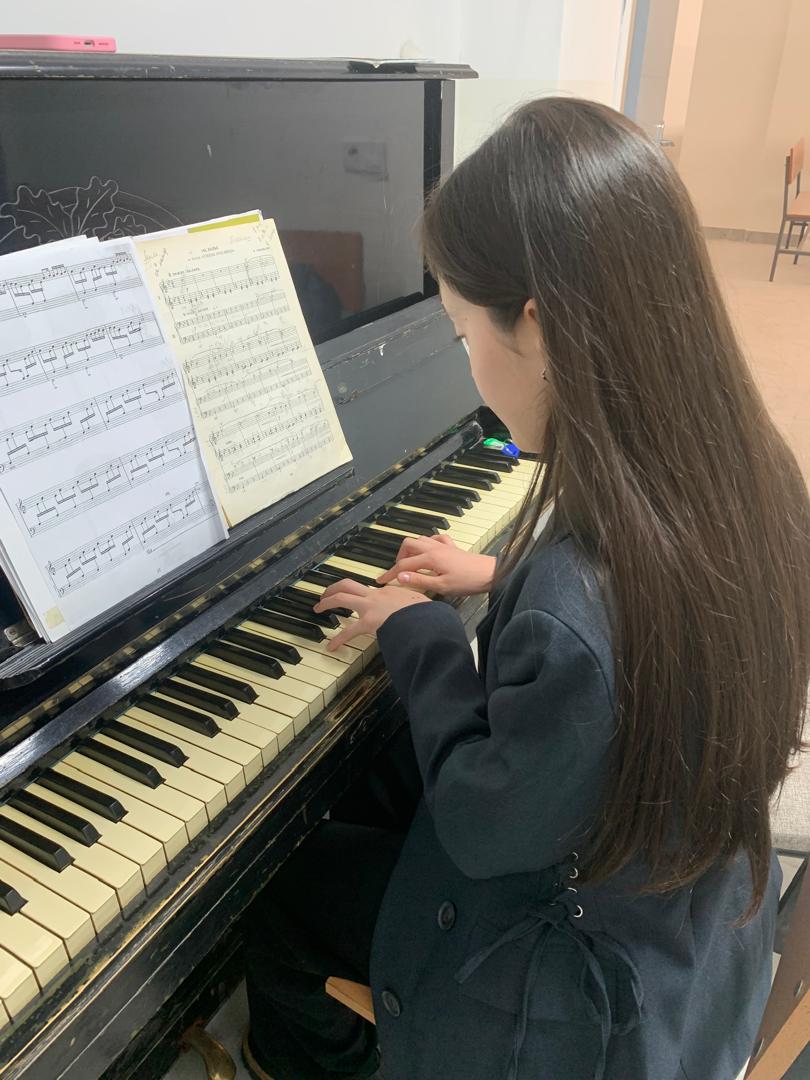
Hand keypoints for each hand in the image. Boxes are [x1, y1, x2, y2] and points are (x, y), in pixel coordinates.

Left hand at [313, 578, 430, 650]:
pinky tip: (331, 647)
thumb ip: (417, 607)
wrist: (425, 617)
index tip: (357, 598)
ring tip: (319, 608)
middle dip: (334, 588)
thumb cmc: (427, 613)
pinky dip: (338, 639)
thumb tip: (426, 612)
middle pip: (349, 584)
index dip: (361, 594)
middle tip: (326, 594)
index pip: (370, 590)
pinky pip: (349, 631)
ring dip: (327, 602)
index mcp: (390, 592)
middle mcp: (377, 595)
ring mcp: (371, 606)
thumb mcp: (422, 604)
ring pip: (342, 597)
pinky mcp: (369, 621)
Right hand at [375, 535, 495, 596]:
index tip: (381, 582)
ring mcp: (443, 545)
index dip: (390, 574)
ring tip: (411, 564)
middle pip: (408, 545)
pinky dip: (427, 543)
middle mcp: (434, 548)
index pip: (403, 565)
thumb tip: (399, 577)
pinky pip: (435, 538)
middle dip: (399, 558)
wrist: (490, 574)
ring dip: (412, 550)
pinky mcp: (452, 547)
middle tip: (398, 573)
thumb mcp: (441, 586)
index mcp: (430, 558)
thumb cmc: (467, 582)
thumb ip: (419, 580)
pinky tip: (429, 552)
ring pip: (420, 539)